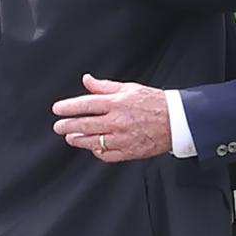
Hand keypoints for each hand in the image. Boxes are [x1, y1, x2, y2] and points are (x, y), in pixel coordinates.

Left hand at [52, 74, 171, 161]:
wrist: (177, 121)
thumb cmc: (155, 103)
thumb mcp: (130, 88)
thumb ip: (105, 86)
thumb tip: (87, 80)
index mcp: (117, 103)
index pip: (86, 105)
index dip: (68, 107)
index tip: (57, 109)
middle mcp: (117, 121)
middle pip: (85, 125)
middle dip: (67, 126)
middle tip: (58, 126)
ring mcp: (122, 138)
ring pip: (92, 142)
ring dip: (78, 140)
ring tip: (71, 137)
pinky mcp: (128, 152)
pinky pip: (106, 155)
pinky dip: (98, 152)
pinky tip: (94, 147)